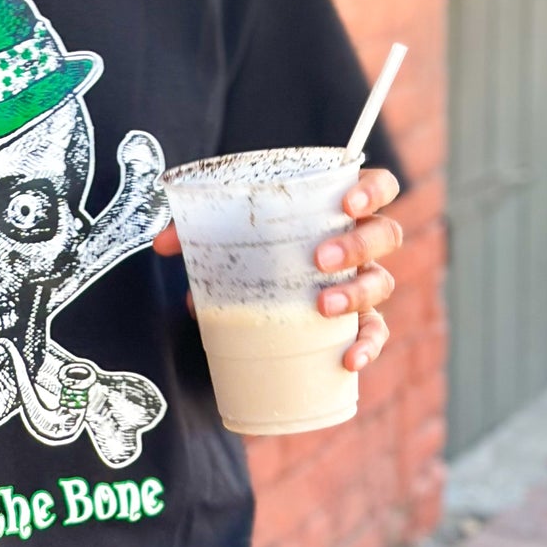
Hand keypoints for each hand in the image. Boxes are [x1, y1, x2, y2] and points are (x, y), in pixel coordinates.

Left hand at [153, 165, 401, 372]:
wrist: (263, 291)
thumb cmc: (255, 247)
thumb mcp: (227, 232)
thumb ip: (194, 231)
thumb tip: (161, 245)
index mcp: (337, 208)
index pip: (378, 186)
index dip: (372, 191)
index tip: (347, 202)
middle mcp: (360, 243)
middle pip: (385, 234)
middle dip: (357, 245)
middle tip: (318, 260)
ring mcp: (363, 282)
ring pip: (381, 282)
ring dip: (357, 293)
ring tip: (323, 306)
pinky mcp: (358, 321)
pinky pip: (375, 332)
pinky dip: (367, 345)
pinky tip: (349, 360)